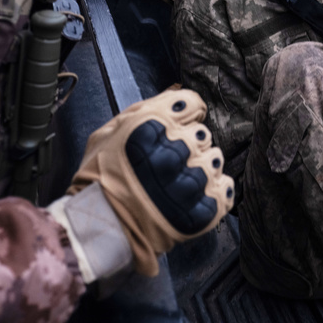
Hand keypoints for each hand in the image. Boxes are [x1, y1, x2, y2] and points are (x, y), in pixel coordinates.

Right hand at [53, 88, 233, 281]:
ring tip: (181, 179)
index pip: (192, 103)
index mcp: (150, 127)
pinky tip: (196, 195)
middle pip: (202, 133)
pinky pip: (224, 188)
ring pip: (215, 159)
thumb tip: (176, 93)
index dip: (187, 113)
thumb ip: (145, 109)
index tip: (182, 123)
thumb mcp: (109, 132)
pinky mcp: (201, 211)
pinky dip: (214, 190)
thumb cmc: (98, 179)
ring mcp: (189, 183)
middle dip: (190, 144)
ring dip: (202, 167)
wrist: (98, 229)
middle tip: (171, 159)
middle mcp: (173, 151)